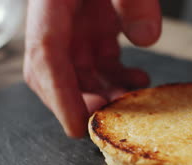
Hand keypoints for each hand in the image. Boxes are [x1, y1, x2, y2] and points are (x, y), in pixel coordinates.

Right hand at [24, 0, 161, 137]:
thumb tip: (146, 38)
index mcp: (51, 1)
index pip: (45, 53)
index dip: (59, 94)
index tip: (75, 125)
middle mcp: (57, 18)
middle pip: (54, 72)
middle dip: (78, 102)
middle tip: (107, 118)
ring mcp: (75, 25)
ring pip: (79, 73)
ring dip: (102, 93)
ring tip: (130, 101)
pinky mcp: (94, 27)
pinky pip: (100, 62)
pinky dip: (117, 78)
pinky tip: (138, 79)